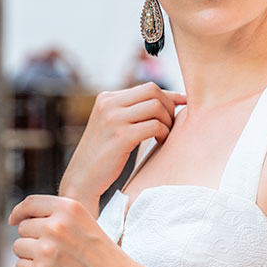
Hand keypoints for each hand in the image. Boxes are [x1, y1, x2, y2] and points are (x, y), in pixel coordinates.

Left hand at [8, 195, 137, 266]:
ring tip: (53, 262)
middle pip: (23, 228)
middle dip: (33, 238)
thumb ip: (58, 216)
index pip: (30, 203)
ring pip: (18, 247)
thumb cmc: (103, 255)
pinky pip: (20, 266)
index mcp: (69, 208)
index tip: (15, 219)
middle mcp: (56, 226)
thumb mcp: (85, 222)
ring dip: (30, 255)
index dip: (19, 212)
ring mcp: (47, 249)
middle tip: (53, 250)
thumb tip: (23, 218)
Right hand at [59, 83, 185, 211]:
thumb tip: (167, 99)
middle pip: (153, 91)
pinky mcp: (121, 136)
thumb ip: (131, 111)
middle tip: (170, 125)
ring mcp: (114, 119)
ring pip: (156, 107)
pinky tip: (160, 142)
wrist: (82, 179)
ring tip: (164, 135)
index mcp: (106, 98)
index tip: (183, 104)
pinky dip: (164, 133)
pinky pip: (154, 126)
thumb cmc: (103, 155)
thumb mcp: (112, 125)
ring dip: (167, 121)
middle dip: (169, 106)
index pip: (147, 87)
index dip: (169, 96)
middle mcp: (109, 104)